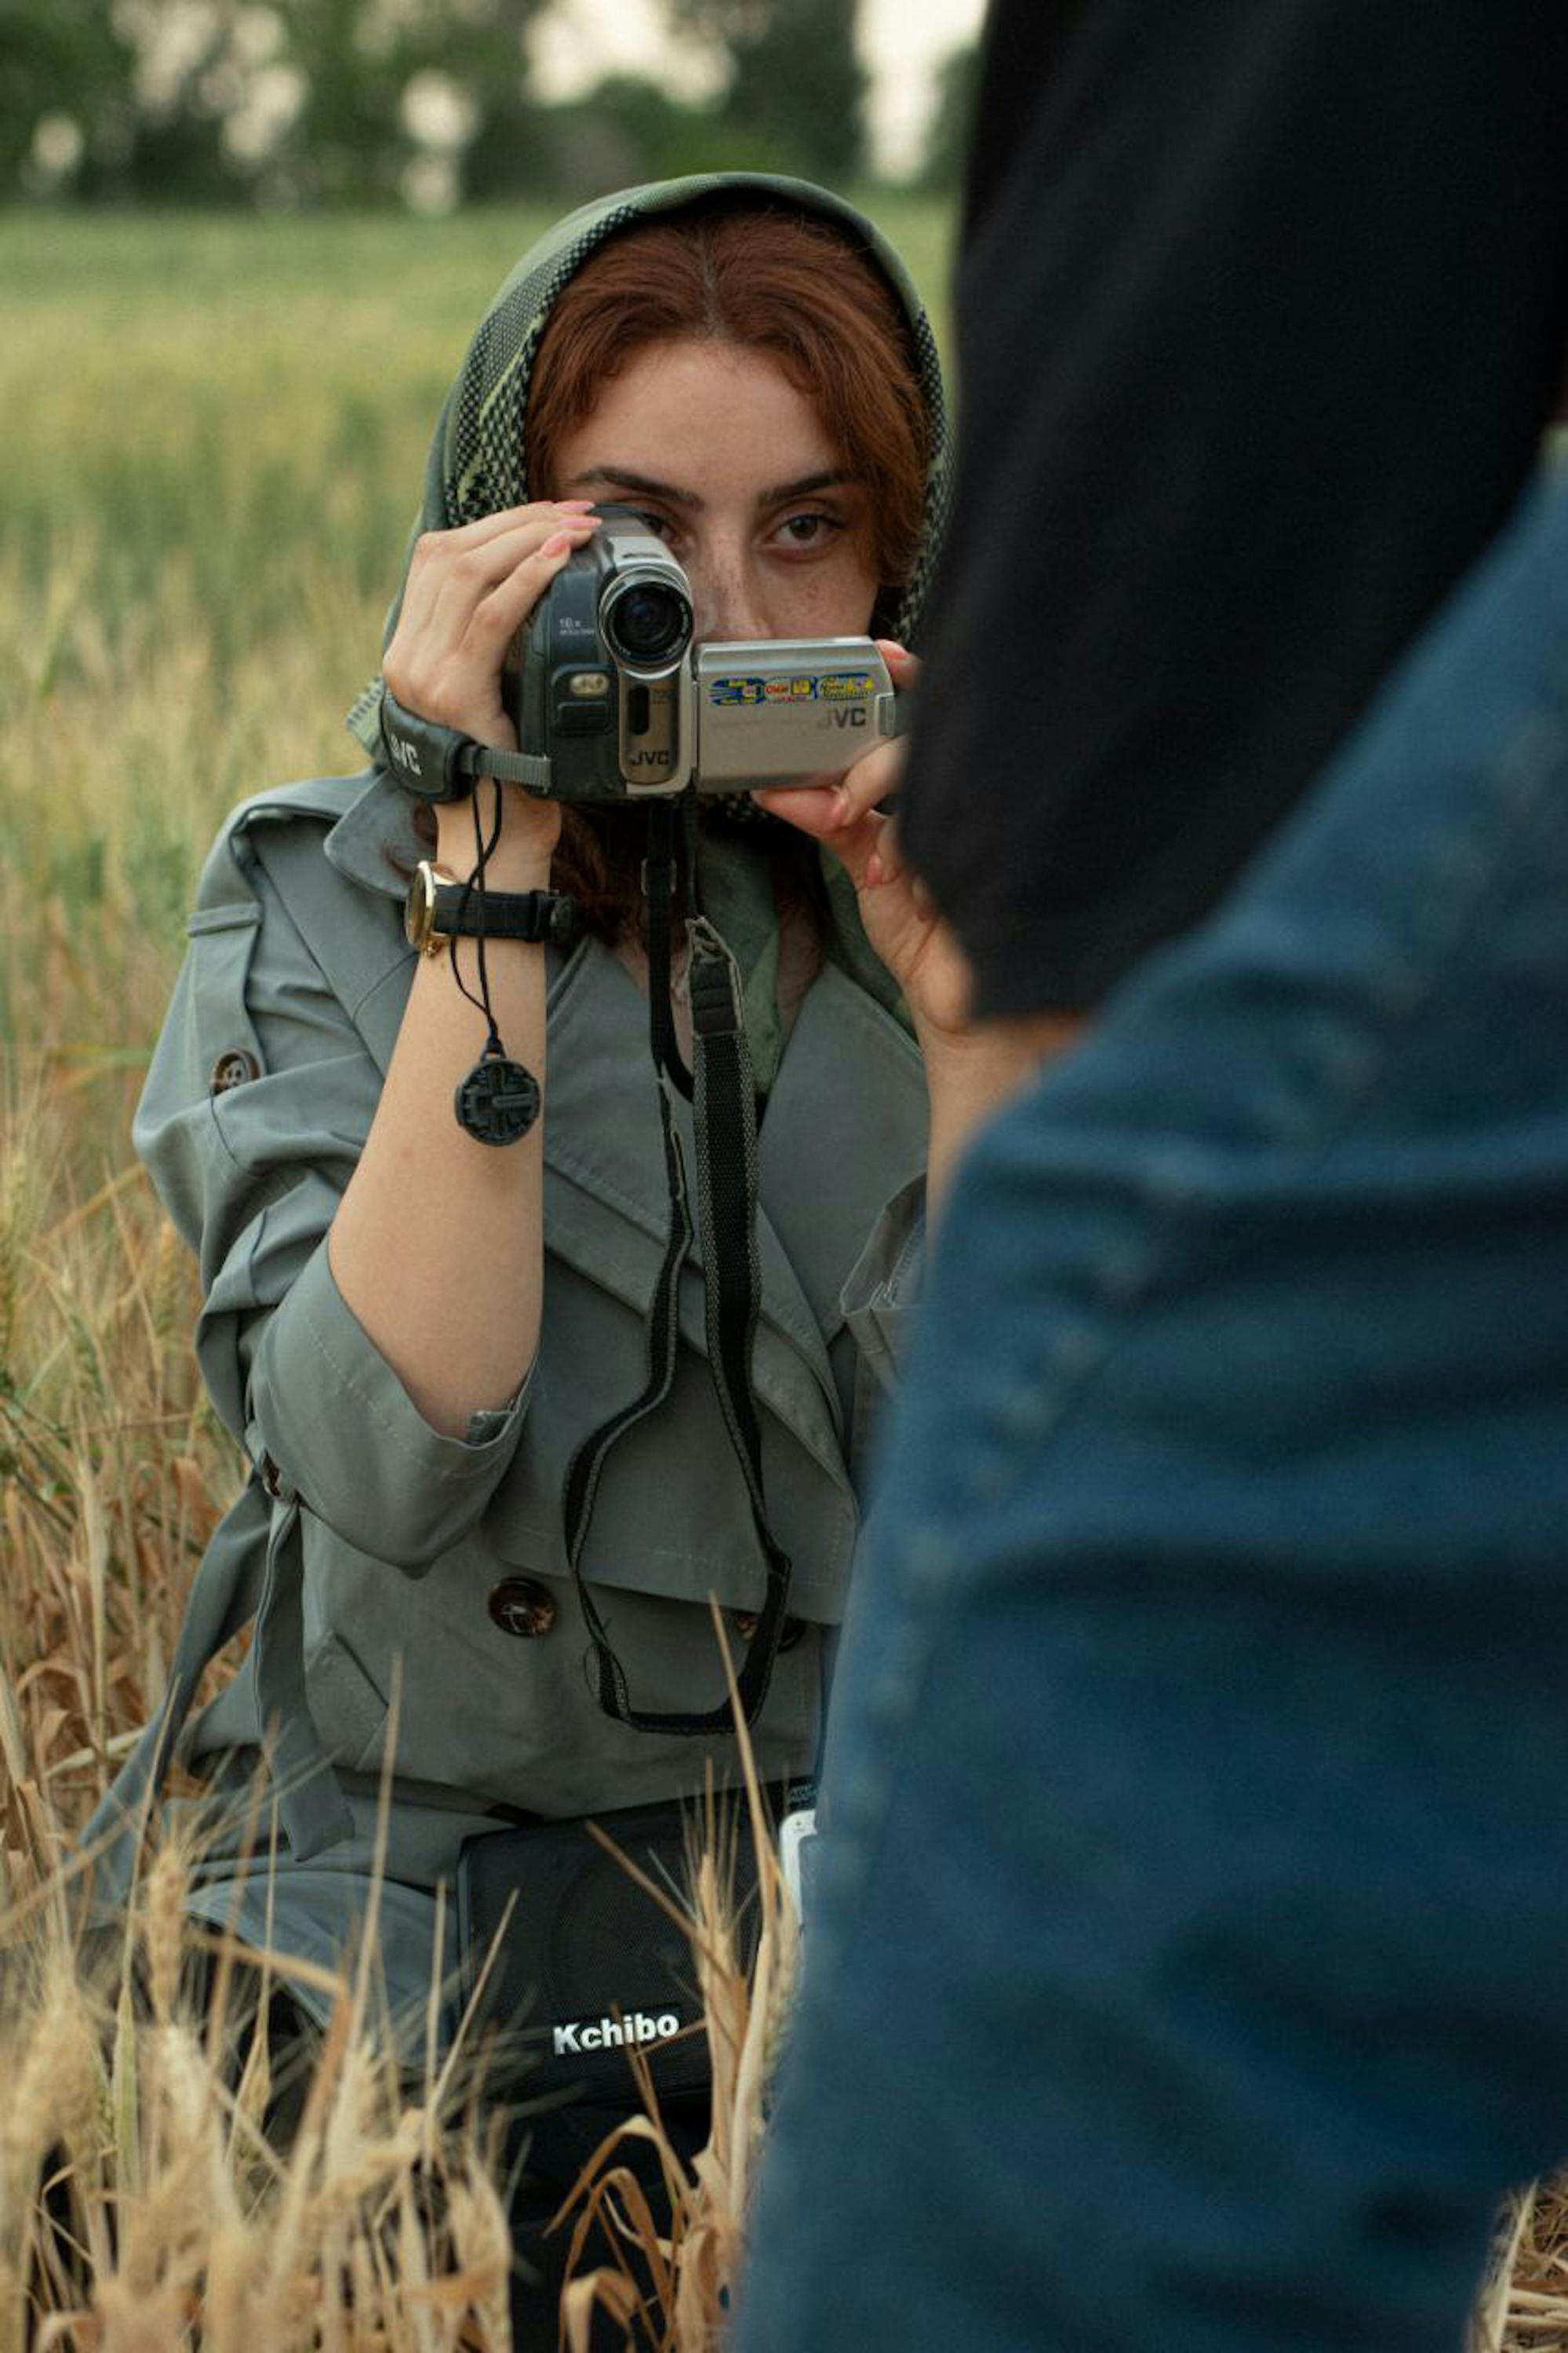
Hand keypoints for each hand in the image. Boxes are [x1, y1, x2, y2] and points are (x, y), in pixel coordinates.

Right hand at [383, 500, 600, 870]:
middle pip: (452, 552)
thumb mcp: (493, 695)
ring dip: (528, 539)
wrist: (493, 841)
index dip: (494, 523)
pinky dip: (527, 578)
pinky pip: (489, 618)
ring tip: (575, 528)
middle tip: (575, 513)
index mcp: (410, 649)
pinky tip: (558, 559)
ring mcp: (423, 674)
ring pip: (467, 572)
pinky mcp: (452, 694)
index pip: (437, 557)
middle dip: (519, 521)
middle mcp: (406, 656)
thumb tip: (534, 586)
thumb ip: (493, 646)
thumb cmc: (505, 773)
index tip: (545, 511)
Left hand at [752, 643, 976, 1047]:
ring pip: (939, 771)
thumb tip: (773, 789)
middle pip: (926, 734)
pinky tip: (909, 892)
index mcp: (935, 784)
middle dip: (873, 764)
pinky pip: (955, 832)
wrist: (959, 1000)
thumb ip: (826, 820)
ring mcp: (989, 818)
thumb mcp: (864, 864)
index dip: (905, 674)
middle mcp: (963, 791)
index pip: (925, 710)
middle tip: (839, 804)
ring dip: (892, 809)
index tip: (877, 652)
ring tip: (873, 862)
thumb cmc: (923, 931)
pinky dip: (920, 864)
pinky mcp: (1003, 856)